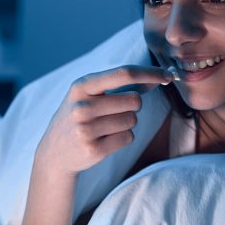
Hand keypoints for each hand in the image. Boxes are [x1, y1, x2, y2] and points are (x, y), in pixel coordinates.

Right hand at [36, 65, 173, 174]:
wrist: (55, 151)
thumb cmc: (81, 116)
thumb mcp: (91, 94)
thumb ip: (122, 84)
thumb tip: (160, 76)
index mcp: (82, 86)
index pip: (123, 74)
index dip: (150, 73)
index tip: (169, 75)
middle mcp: (82, 106)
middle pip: (134, 100)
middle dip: (133, 106)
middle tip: (115, 111)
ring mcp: (85, 129)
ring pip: (132, 120)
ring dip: (126, 123)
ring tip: (105, 127)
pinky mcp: (93, 149)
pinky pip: (128, 138)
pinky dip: (123, 138)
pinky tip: (104, 139)